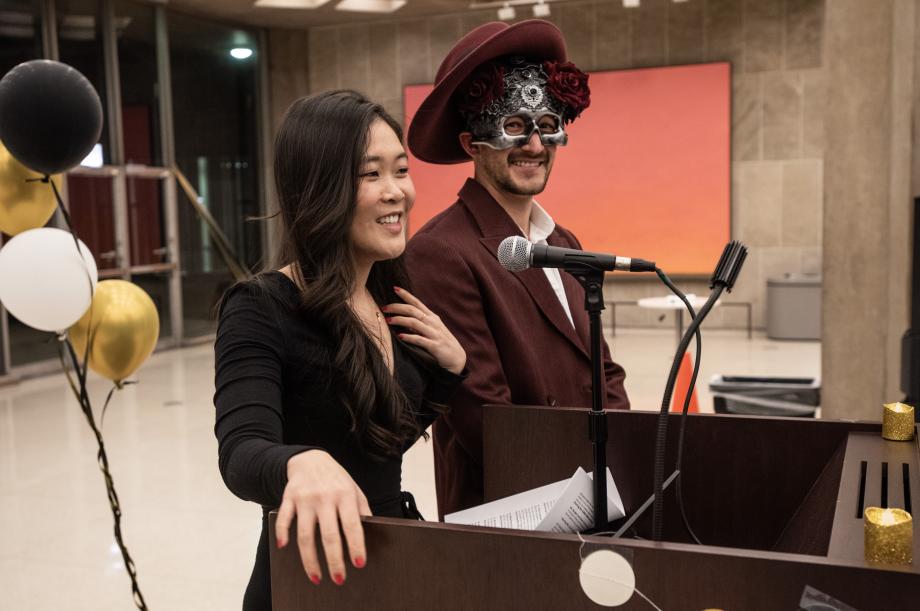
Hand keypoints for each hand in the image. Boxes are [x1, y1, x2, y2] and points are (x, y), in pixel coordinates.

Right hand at [275, 450, 371, 585]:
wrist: (310, 458)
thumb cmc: (336, 478)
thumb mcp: (354, 489)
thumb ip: (362, 509)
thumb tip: (372, 531)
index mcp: (345, 494)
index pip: (352, 524)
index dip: (356, 545)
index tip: (359, 563)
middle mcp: (325, 497)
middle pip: (329, 534)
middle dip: (334, 560)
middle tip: (339, 579)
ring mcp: (305, 498)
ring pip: (305, 534)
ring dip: (310, 559)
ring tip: (316, 577)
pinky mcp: (288, 498)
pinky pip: (283, 519)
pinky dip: (281, 533)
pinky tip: (283, 547)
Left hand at [384, 287, 465, 374]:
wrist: (457, 359)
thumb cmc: (442, 343)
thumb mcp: (431, 330)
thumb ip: (419, 324)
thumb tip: (402, 319)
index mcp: (432, 317)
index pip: (417, 303)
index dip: (406, 295)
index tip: (395, 288)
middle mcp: (433, 323)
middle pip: (412, 310)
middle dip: (397, 307)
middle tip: (384, 308)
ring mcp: (434, 334)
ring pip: (414, 323)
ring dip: (400, 320)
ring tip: (388, 320)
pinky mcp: (434, 346)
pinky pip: (420, 339)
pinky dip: (409, 337)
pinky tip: (400, 336)